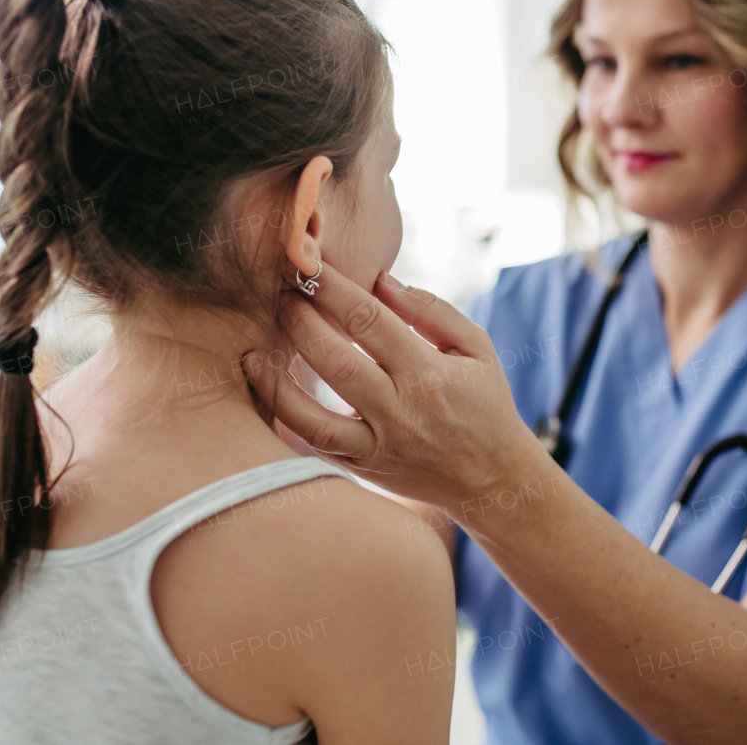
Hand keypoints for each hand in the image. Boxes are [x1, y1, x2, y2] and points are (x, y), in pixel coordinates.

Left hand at [242, 261, 551, 512]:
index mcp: (429, 374)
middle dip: (300, 322)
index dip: (333, 288)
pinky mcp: (363, 470)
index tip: (309, 266)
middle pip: (335, 361)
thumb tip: (379, 280)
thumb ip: (430, 310)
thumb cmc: (485, 404)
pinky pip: (313, 448)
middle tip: (281, 296)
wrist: (493, 480)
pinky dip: (284, 422)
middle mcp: (400, 412)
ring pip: (312, 416)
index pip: (369, 320)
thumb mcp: (476, 348)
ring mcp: (378, 447)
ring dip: (276, 381)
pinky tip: (267, 396)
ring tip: (254, 353)